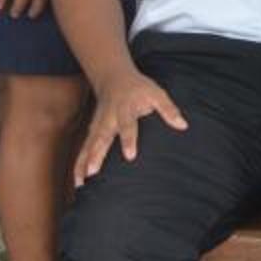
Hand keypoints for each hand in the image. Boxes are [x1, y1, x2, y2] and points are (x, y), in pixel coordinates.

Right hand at [75, 68, 185, 183]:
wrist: (114, 78)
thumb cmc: (140, 88)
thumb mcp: (156, 93)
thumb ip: (168, 109)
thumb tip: (183, 125)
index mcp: (125, 109)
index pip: (127, 126)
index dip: (128, 140)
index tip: (130, 156)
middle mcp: (108, 118)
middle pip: (101, 138)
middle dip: (96, 155)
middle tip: (93, 172)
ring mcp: (98, 125)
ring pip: (88, 145)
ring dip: (83, 162)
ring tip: (80, 182)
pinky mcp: (92, 131)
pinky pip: (83, 148)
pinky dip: (79, 163)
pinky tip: (77, 181)